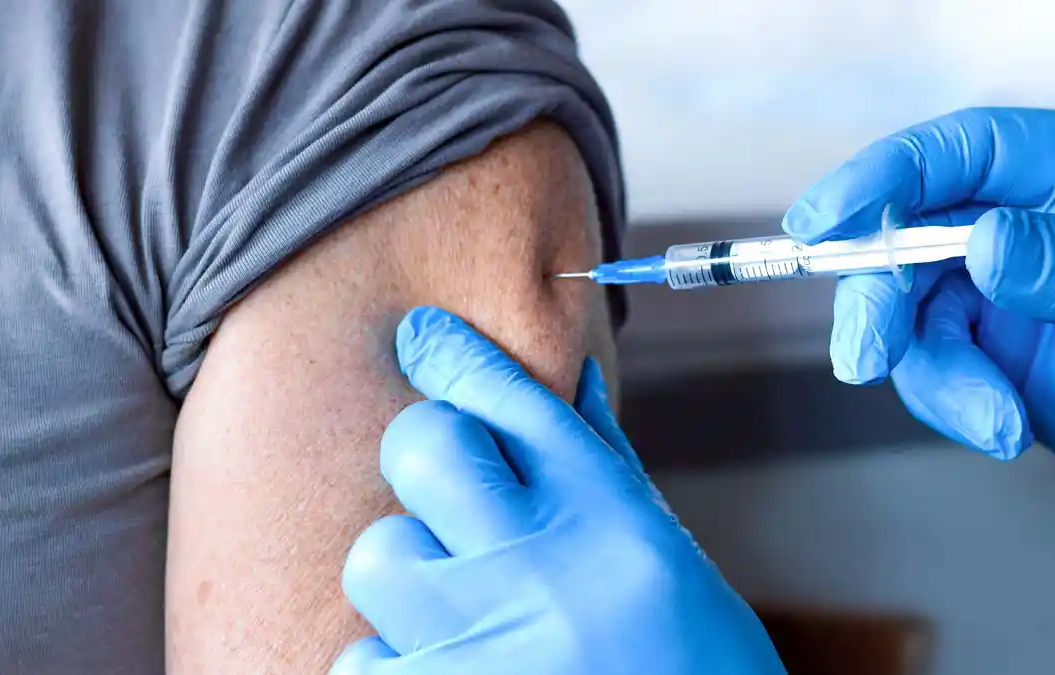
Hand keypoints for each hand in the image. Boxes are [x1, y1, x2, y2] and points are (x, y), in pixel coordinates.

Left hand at [329, 306, 784, 674]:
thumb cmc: (694, 662)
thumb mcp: (667, 557)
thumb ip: (607, 468)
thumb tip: (576, 379)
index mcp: (612, 520)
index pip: (511, 399)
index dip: (453, 356)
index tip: (422, 338)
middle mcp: (548, 570)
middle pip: (422, 448)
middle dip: (423, 455)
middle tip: (445, 496)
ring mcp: (490, 644)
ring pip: (378, 555)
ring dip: (408, 580)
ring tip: (459, 611)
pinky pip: (361, 660)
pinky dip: (393, 664)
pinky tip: (449, 665)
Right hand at [783, 107, 1054, 482]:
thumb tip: (985, 242)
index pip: (960, 151)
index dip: (882, 177)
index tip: (822, 220)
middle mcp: (1029, 228)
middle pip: (910, 238)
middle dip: (879, 300)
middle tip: (864, 356)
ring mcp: (1008, 297)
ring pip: (912, 317)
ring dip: (932, 374)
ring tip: (992, 421)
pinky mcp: (996, 360)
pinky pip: (937, 372)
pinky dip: (955, 403)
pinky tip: (1003, 427)